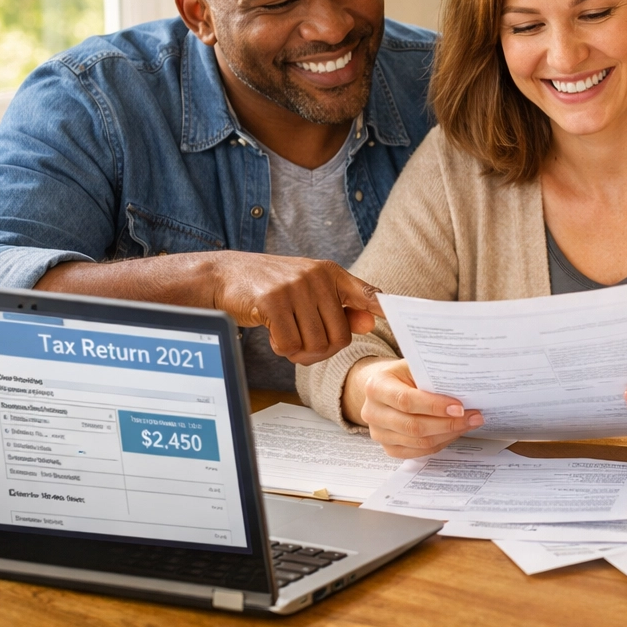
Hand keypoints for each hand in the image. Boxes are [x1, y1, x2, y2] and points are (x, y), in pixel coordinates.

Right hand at [39, 251, 383, 365]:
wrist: (224, 276)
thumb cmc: (272, 288)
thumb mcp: (309, 291)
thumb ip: (341, 306)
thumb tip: (373, 320)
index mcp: (332, 273)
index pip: (368, 294)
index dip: (385, 311)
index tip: (402, 320)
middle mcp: (318, 276)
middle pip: (340, 337)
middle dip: (321, 351)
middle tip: (302, 347)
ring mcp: (295, 286)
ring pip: (316, 344)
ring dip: (300, 353)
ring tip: (286, 339)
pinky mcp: (273, 300)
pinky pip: (290, 344)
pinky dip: (282, 349)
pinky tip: (274, 336)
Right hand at [353, 358, 483, 457]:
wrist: (385, 387)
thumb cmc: (404, 374)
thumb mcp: (413, 366)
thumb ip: (431, 375)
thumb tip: (464, 387)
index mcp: (376, 386)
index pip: (406, 401)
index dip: (435, 406)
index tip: (460, 407)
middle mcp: (372, 412)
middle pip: (413, 426)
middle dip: (448, 424)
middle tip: (474, 417)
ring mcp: (379, 433)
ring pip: (419, 442)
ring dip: (448, 434)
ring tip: (469, 423)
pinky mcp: (389, 448)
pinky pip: (418, 452)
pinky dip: (440, 443)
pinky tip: (454, 432)